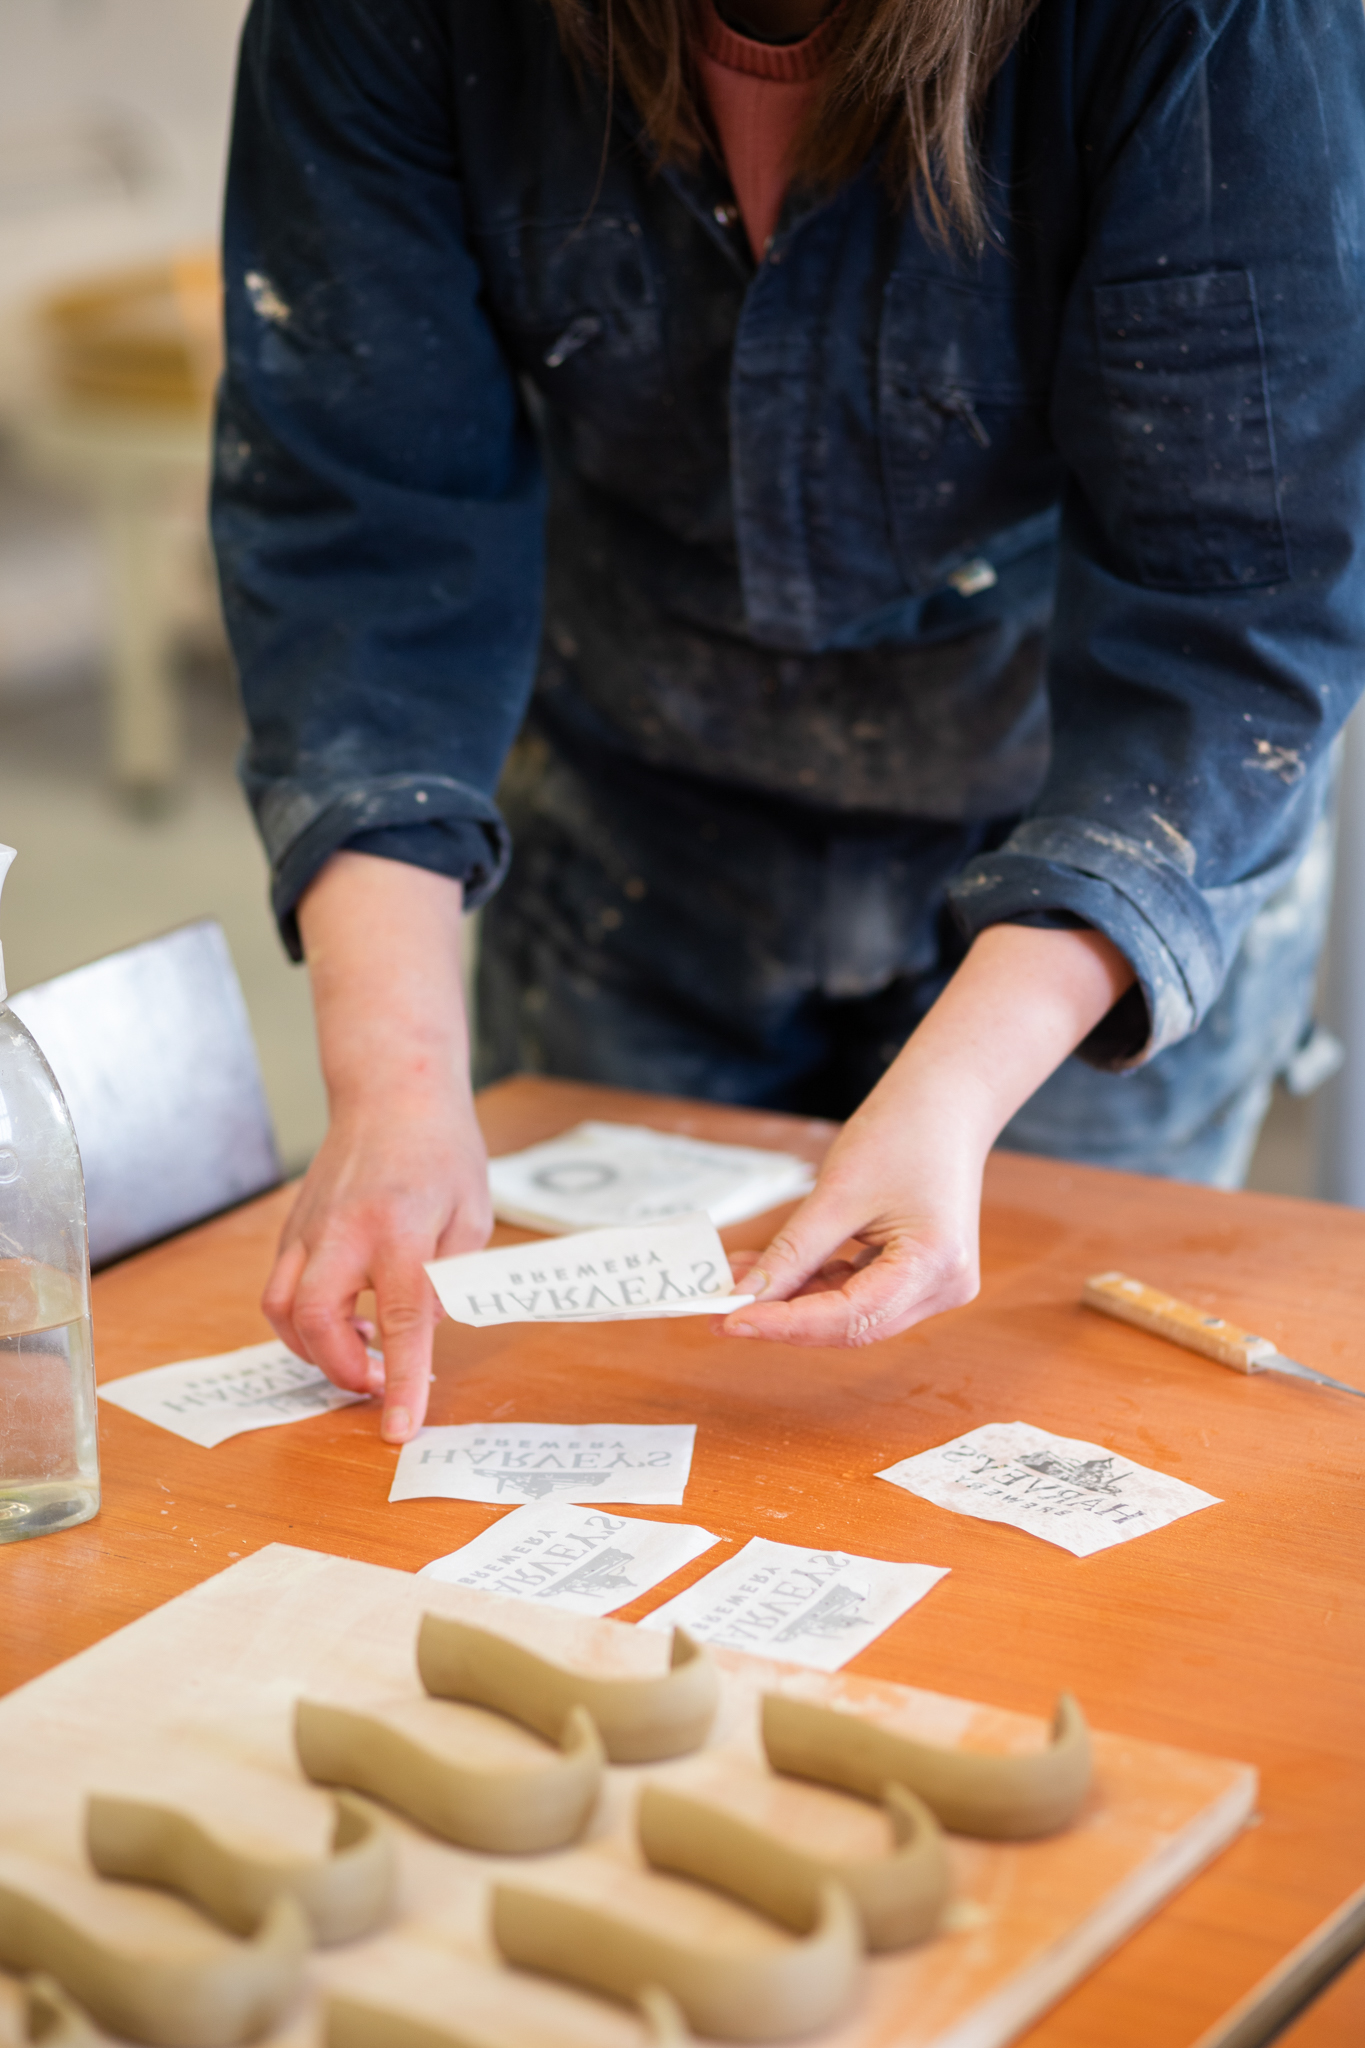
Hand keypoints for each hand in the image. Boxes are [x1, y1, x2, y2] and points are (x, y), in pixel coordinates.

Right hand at [262, 853, 488, 1440]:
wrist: (392, 1091)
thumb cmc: (443, 1151)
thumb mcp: (473, 1217)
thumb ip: (449, 1277)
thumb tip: (421, 1330)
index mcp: (402, 1227)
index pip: (402, 1318)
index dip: (401, 1378)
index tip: (399, 1426)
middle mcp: (345, 1230)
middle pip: (317, 1319)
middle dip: (339, 1368)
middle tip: (373, 1383)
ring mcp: (310, 1228)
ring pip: (281, 1308)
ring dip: (313, 1348)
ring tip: (358, 1348)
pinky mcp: (293, 1227)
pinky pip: (282, 1288)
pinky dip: (303, 1319)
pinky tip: (344, 1316)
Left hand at [719, 924, 1135, 1347]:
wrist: (946, 1101)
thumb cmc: (901, 1132)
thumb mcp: (837, 1193)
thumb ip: (792, 1253)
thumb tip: (746, 1295)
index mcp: (935, 1266)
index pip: (850, 1318)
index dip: (786, 1324)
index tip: (731, 1319)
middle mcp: (944, 1287)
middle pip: (852, 1325)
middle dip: (784, 1317)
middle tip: (721, 1310)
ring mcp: (935, 1284)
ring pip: (851, 1313)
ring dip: (793, 1300)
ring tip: (737, 1279)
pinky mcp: (918, 1274)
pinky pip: (859, 1292)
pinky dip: (814, 1283)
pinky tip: (770, 1269)